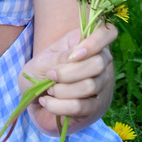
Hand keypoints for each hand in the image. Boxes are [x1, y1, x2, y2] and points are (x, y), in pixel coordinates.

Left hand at [21, 22, 116, 138]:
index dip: (95, 43)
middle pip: (98, 64)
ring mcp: (99, 86)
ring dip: (61, 90)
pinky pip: (79, 106)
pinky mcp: (93, 108)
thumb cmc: (40, 73)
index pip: (108, 33)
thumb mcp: (43, 61)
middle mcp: (99, 63)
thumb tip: (78, 55)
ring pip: (89, 86)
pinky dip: (57, 105)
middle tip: (51, 75)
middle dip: (68, 72)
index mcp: (87, 43)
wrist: (33, 98)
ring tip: (48, 90)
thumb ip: (61, 57)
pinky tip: (46, 102)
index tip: (74, 55)